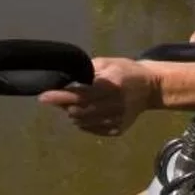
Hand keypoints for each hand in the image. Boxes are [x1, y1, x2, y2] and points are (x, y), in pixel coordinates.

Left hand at [39, 57, 157, 136]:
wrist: (151, 88)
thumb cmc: (126, 71)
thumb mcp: (107, 63)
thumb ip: (85, 72)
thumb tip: (64, 82)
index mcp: (112, 85)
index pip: (80, 94)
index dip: (60, 96)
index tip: (43, 97)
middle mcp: (114, 105)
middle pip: (79, 111)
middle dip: (65, 105)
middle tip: (61, 97)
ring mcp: (117, 120)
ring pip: (83, 122)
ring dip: (74, 113)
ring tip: (76, 103)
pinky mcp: (118, 130)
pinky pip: (92, 129)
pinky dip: (84, 122)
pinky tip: (89, 111)